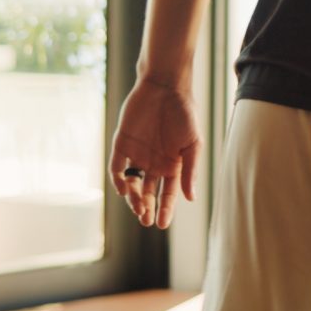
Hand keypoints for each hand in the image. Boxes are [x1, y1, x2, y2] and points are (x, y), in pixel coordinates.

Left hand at [110, 75, 199, 229]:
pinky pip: (117, 168)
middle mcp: (154, 163)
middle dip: (147, 208)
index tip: (161, 223)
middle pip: (148, 192)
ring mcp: (137, 155)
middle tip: (146, 220)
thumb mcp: (193, 144)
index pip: (168, 193)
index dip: (165, 209)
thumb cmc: (184, 113)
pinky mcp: (121, 145)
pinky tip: (124, 188)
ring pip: (132, 184)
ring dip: (133, 198)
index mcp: (172, 165)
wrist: (165, 87)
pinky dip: (119, 179)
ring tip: (138, 207)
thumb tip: (191, 198)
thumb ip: (190, 170)